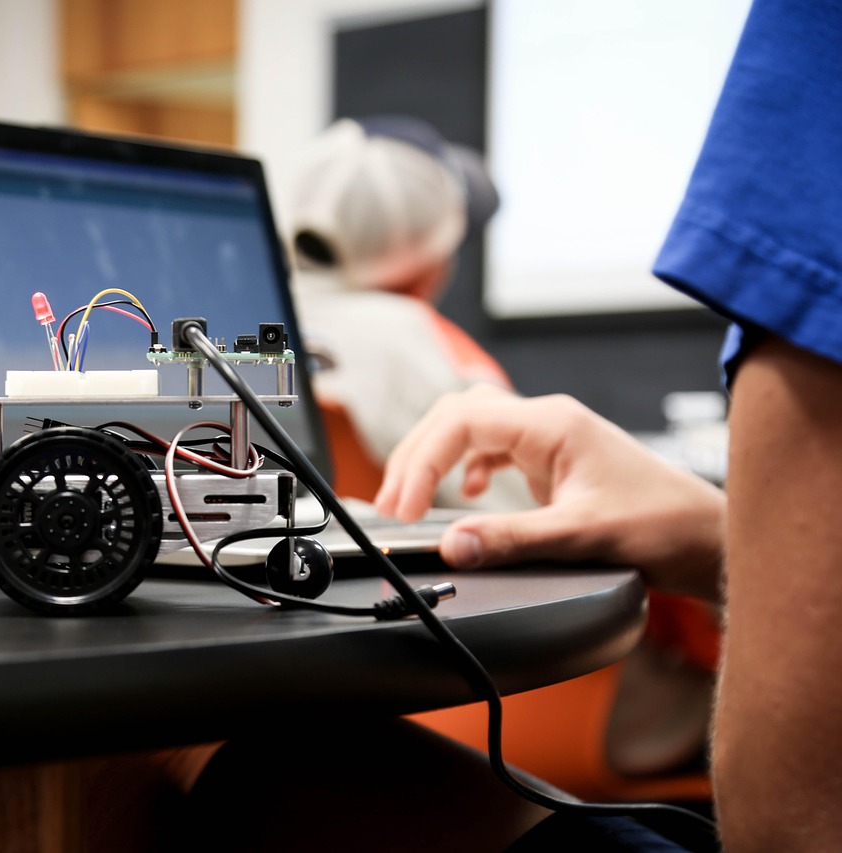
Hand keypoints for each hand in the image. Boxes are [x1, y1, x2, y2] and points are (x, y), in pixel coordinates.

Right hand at [374, 386, 725, 599]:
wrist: (707, 539)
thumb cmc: (662, 528)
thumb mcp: (580, 537)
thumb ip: (511, 539)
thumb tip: (453, 545)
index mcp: (551, 424)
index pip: (460, 422)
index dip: (421, 462)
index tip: (404, 507)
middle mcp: (547, 421)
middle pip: (456, 415)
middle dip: (416, 455)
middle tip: (392, 503)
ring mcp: (550, 437)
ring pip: (470, 427)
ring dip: (435, 457)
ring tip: (411, 498)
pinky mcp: (553, 458)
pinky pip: (492, 446)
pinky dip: (464, 465)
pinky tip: (466, 495)